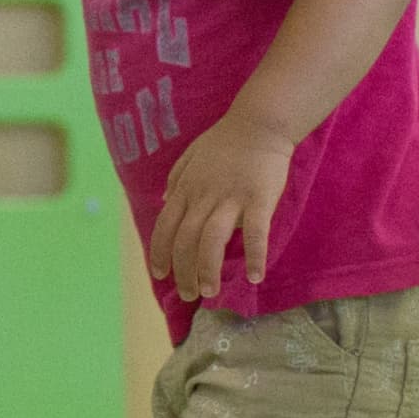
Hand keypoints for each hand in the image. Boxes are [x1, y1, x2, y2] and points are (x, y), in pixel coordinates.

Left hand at [151, 115, 292, 302]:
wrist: (259, 123)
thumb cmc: (225, 141)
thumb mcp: (190, 156)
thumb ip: (175, 180)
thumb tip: (162, 202)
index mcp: (186, 189)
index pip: (165, 226)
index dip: (160, 253)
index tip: (160, 274)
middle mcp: (203, 196)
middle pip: (185, 240)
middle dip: (182, 271)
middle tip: (188, 293)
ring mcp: (230, 197)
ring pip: (211, 240)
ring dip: (208, 269)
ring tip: (209, 292)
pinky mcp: (258, 199)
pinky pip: (255, 232)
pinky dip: (254, 255)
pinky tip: (255, 276)